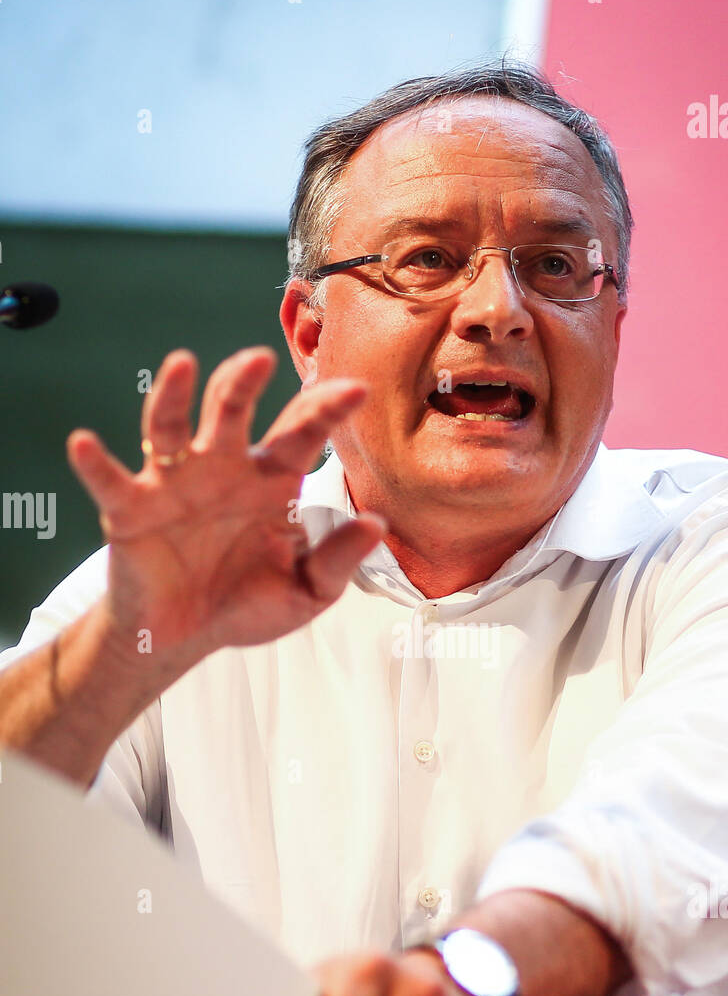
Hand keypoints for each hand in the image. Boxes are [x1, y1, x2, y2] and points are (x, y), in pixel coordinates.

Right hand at [66, 347, 385, 672]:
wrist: (185, 638)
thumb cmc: (247, 603)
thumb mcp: (306, 591)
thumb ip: (338, 560)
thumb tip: (376, 525)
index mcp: (271, 482)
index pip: (302, 433)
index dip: (326, 409)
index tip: (356, 390)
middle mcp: (222, 469)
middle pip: (232, 410)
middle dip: (244, 381)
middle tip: (261, 357)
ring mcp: (174, 483)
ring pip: (170, 426)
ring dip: (172, 393)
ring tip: (181, 365)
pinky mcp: (130, 509)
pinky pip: (110, 480)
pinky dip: (95, 462)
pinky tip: (84, 443)